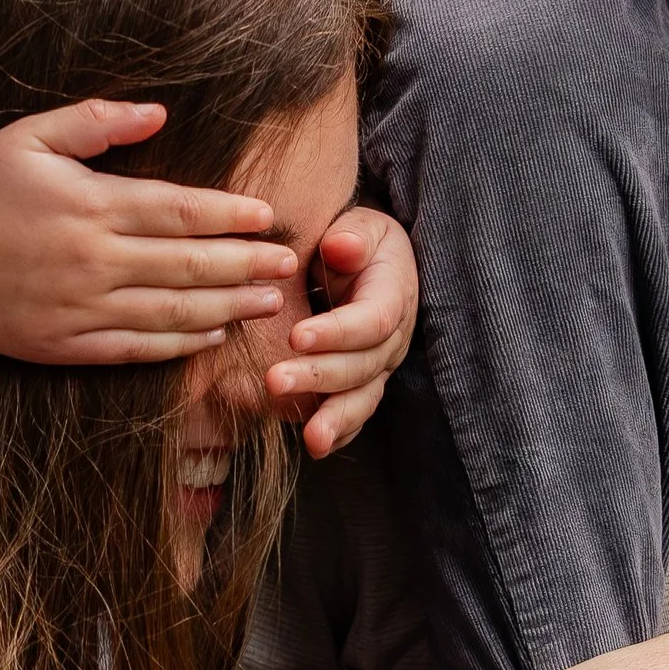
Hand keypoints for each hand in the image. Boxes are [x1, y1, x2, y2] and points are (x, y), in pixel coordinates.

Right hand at [0, 100, 300, 363]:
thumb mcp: (31, 136)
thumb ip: (96, 123)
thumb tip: (158, 113)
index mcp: (92, 205)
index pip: (181, 211)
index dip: (232, 216)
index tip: (269, 216)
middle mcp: (94, 260)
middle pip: (188, 265)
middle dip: (246, 266)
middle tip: (288, 265)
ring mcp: (80, 307)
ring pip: (171, 314)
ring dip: (226, 309)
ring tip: (268, 305)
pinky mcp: (64, 344)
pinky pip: (134, 349)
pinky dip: (178, 346)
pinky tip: (210, 337)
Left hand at [265, 208, 418, 454]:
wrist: (365, 259)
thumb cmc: (355, 239)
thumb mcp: (361, 224)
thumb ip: (353, 234)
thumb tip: (341, 247)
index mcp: (394, 295)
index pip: (372, 320)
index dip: (337, 332)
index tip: (296, 337)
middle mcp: (392, 339)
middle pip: (362, 365)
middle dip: (319, 376)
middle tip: (274, 381)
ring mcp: (378, 367)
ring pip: (362, 397)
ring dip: (335, 419)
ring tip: (310, 438)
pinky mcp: (362, 384)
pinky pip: (356, 414)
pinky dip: (340, 433)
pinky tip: (317, 445)